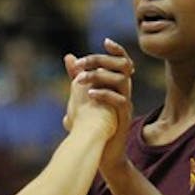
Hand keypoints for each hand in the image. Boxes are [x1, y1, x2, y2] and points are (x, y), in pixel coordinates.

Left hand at [63, 38, 132, 159]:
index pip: (122, 61)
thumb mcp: (82, 96)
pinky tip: (89, 94)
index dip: (117, 50)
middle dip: (100, 61)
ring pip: (122, 81)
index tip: (105, 41)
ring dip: (100, 77)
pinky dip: (104, 95)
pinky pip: (120, 101)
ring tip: (80, 80)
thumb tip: (69, 57)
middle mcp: (124, 92)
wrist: (102, 153)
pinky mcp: (123, 118)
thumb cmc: (91, 124)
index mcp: (116, 86)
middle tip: (79, 65)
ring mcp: (126, 105)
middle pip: (122, 66)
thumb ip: (78, 76)